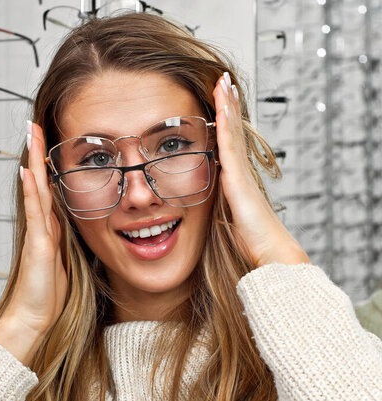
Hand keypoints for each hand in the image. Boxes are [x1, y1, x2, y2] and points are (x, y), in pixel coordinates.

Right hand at [0, 121, 67, 335]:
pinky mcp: (38, 245)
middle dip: (37, 151)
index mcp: (51, 227)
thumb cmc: (48, 294)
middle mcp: (42, 225)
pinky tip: (28, 172)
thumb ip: (65, 242)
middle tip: (33, 123)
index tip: (47, 139)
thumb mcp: (64, 261)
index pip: (49, 187)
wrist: (33, 317)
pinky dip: (32, 191)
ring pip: (35, 189)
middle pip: (39, 180)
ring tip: (30, 134)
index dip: (48, 163)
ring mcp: (37, 232)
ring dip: (33, 160)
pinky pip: (35, 212)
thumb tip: (77, 225)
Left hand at [212, 73, 309, 267]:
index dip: (226, 119)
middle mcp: (240, 169)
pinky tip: (221, 106)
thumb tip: (210, 201)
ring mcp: (240, 171)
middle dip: (228, 103)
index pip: (229, 140)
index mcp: (236, 177)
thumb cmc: (251, 239)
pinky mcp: (237, 178)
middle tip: (223, 79)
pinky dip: (225, 124)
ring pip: (232, 130)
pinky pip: (228, 145)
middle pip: (233, 128)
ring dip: (227, 105)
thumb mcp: (229, 216)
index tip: (221, 99)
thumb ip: (221, 203)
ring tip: (223, 82)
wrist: (270, 250)